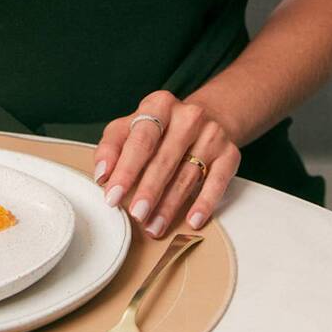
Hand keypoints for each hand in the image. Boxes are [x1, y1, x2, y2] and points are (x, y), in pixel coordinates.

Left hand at [94, 90, 239, 237]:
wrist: (206, 118)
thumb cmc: (159, 130)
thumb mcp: (128, 128)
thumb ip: (110, 148)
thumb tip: (102, 175)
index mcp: (160, 105)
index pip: (141, 140)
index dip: (126, 170)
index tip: (113, 196)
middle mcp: (189, 117)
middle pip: (165, 159)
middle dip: (149, 191)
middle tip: (136, 214)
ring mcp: (212, 134)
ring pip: (188, 175)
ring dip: (170, 206)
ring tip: (154, 226)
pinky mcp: (229, 154)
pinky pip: (217, 182)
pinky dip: (204, 203)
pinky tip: (192, 220)